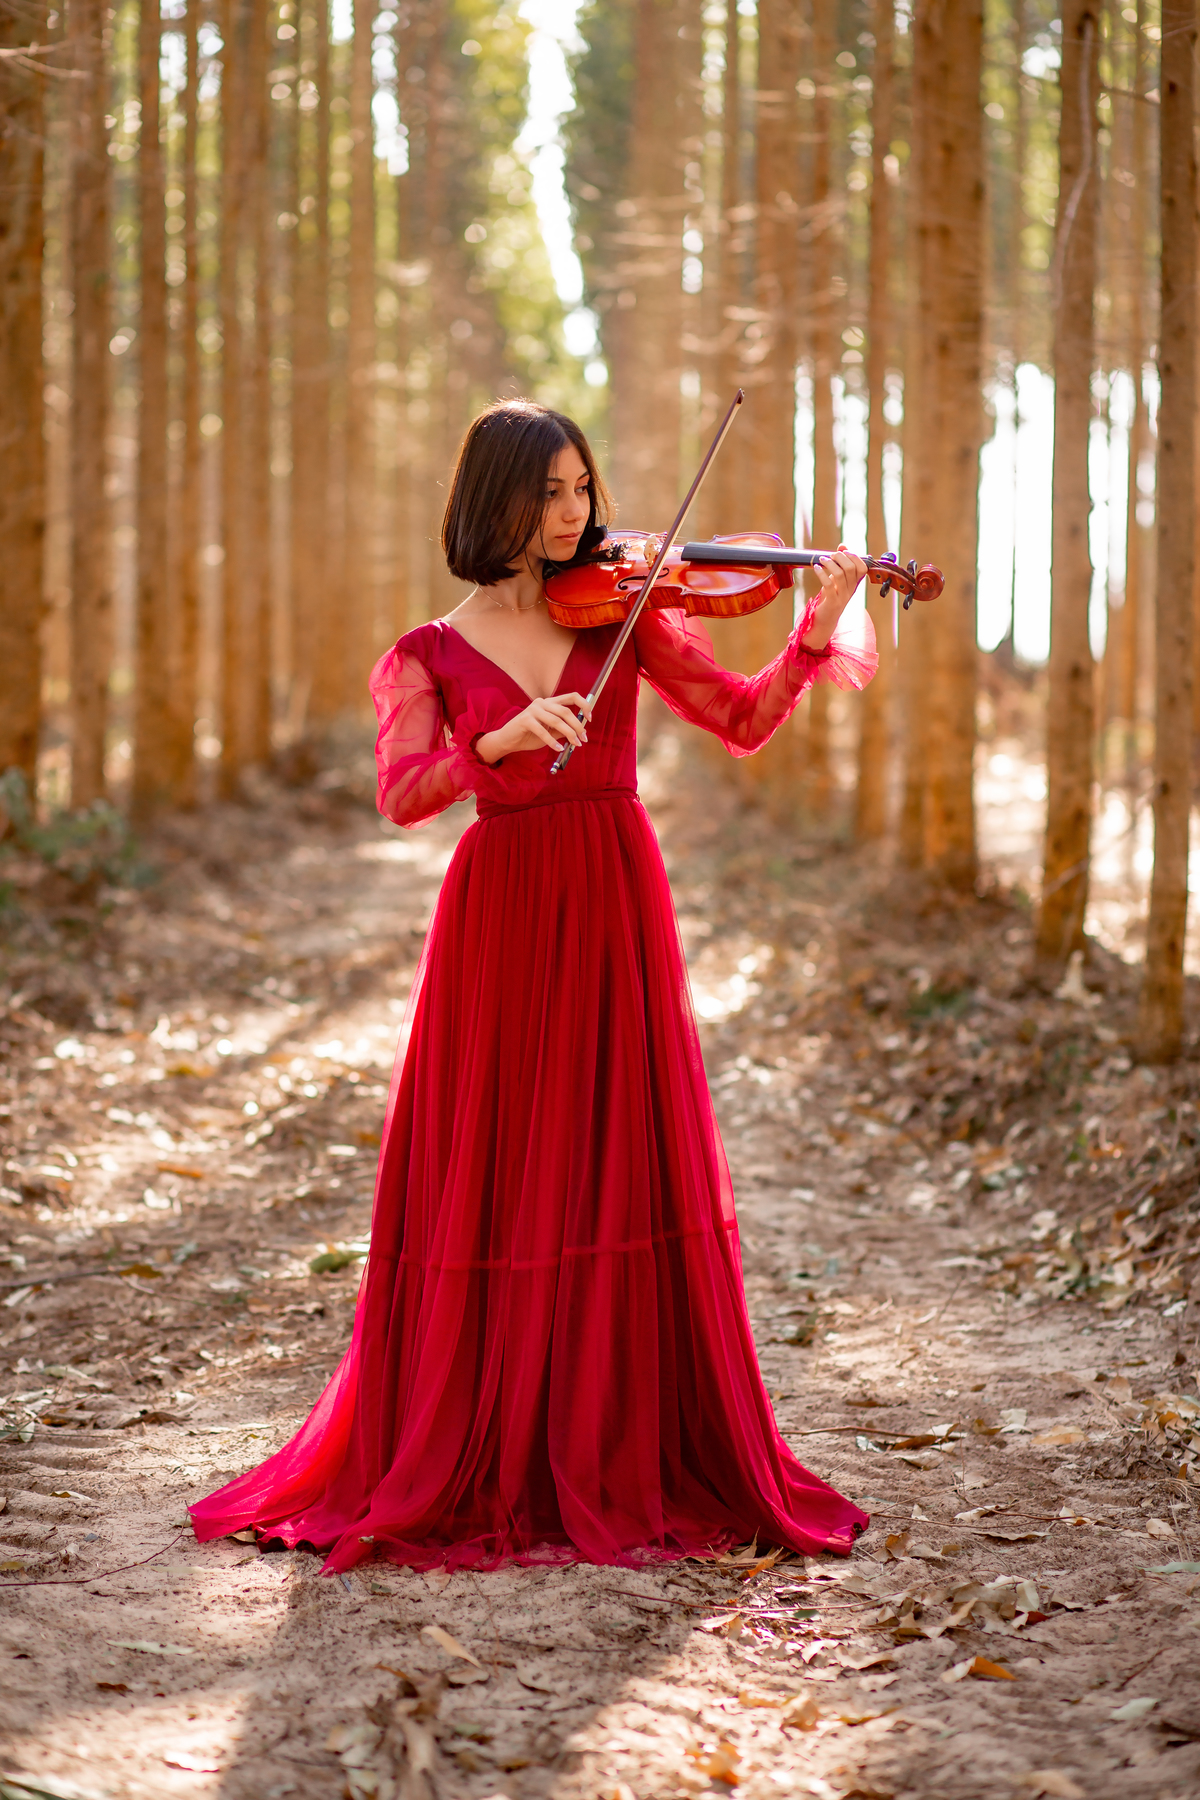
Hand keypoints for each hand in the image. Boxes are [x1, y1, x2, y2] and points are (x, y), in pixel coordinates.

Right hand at [474, 692, 592, 764]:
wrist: (508, 741)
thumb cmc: (530, 736)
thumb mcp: (551, 732)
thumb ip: (563, 729)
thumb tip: (581, 731)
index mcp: (550, 702)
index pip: (572, 696)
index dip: (584, 705)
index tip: (590, 718)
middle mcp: (542, 702)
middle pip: (566, 711)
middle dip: (577, 726)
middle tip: (583, 739)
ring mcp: (533, 710)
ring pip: (557, 721)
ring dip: (569, 734)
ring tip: (575, 744)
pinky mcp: (525, 720)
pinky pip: (543, 731)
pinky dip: (552, 741)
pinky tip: (558, 748)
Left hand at [800, 544, 868, 650]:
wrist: (825, 620)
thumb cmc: (831, 597)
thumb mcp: (838, 579)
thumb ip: (841, 564)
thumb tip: (843, 545)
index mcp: (854, 583)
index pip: (862, 567)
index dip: (854, 556)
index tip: (843, 551)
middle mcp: (851, 589)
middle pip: (851, 568)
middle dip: (840, 557)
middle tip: (830, 555)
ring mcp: (842, 596)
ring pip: (840, 575)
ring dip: (830, 564)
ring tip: (821, 560)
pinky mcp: (832, 602)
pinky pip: (828, 584)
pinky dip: (821, 573)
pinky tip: (816, 568)